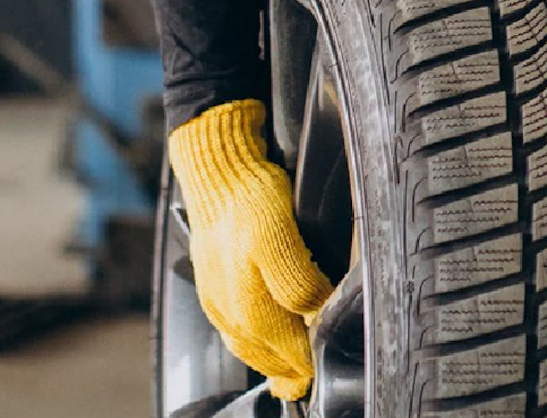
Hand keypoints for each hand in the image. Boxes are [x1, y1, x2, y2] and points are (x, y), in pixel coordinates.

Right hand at [167, 100, 332, 400]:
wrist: (216, 167)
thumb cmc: (248, 195)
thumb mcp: (279, 233)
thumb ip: (297, 280)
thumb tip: (318, 314)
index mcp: (249, 303)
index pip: (291, 349)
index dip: (313, 360)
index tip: (332, 364)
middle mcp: (231, 310)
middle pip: (269, 354)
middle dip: (294, 368)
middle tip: (314, 377)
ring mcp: (220, 300)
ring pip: (250, 345)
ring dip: (274, 360)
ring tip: (293, 370)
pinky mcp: (214, 286)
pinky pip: (236, 328)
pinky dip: (255, 341)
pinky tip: (266, 338)